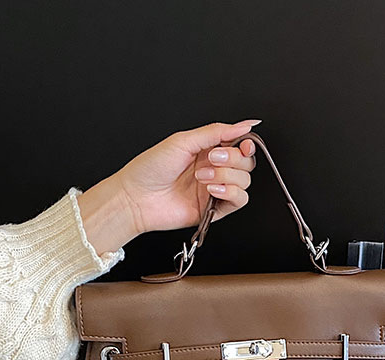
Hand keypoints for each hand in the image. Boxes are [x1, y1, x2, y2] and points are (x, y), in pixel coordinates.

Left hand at [77, 119, 260, 254]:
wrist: (137, 197)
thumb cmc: (151, 168)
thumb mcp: (184, 140)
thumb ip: (217, 131)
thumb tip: (246, 124)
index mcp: (208, 149)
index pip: (241, 145)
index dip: (247, 144)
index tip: (243, 144)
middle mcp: (215, 169)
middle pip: (246, 163)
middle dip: (233, 159)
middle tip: (211, 159)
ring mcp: (216, 189)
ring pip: (245, 181)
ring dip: (227, 176)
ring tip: (202, 177)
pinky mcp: (216, 209)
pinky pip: (240, 200)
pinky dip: (231, 192)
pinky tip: (212, 189)